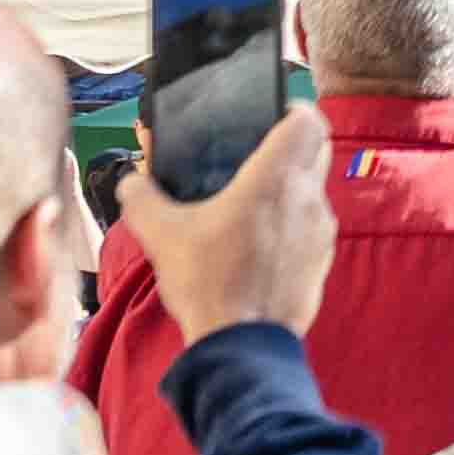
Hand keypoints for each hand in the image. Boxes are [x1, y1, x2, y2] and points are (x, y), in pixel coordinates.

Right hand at [124, 104, 338, 345]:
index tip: (270, 115)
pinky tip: (261, 240)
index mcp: (276, 177)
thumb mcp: (161, 235)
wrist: (241, 345)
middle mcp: (308, 196)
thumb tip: (130, 182)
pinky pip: (314, 225)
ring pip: (315, 188)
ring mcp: (322, 230)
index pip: (309, 119)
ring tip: (253, 200)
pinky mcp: (323, 260)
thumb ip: (141, 199)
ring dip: (293, 185)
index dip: (294, 109)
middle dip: (293, 142)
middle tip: (257, 153)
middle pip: (317, 148)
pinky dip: (294, 222)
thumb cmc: (206, 281)